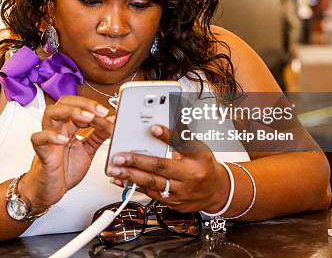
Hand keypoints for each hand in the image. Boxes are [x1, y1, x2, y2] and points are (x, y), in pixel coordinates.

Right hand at [21, 96, 113, 209]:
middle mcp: (58, 129)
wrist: (49, 190)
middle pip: (64, 103)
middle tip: (99, 111)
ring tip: (86, 118)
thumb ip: (98, 136)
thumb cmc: (64, 170)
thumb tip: (111, 121)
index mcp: (68, 127)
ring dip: (69, 112)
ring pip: (50, 114)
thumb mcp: (87, 151)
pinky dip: (50, 136)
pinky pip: (38, 139)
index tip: (106, 112)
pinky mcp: (42, 153)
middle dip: (83, 103)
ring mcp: (49, 139)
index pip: (77, 105)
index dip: (92, 106)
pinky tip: (64, 140)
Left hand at [106, 125, 229, 212]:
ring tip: (114, 171)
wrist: (217, 192)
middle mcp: (186, 180)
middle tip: (119, 158)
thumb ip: (180, 137)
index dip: (166, 137)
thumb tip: (160, 127)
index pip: (180, 148)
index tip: (153, 129)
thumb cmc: (204, 166)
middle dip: (136, 164)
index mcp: (194, 164)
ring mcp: (178, 194)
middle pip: (159, 170)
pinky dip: (134, 187)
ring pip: (151, 185)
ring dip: (130, 178)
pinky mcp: (171, 203)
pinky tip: (121, 181)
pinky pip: (150, 195)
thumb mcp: (198, 148)